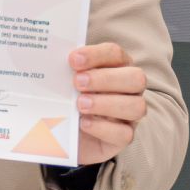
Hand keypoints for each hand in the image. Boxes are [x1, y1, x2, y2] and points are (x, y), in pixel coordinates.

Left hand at [70, 42, 146, 164]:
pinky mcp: (124, 136)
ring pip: (136, 106)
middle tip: (78, 82)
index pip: (115, 54)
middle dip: (105, 79)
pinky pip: (124, 133)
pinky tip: (83, 123)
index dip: (96, 55)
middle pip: (135, 78)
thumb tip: (52, 58)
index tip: (73, 60)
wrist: (64, 131)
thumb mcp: (65, 82)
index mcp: (117, 66)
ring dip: (106, 104)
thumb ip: (65, 70)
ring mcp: (130, 114)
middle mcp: (130, 89)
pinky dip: (103, 128)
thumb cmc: (68, 97)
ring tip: (80, 104)